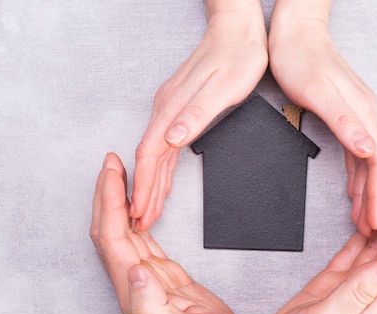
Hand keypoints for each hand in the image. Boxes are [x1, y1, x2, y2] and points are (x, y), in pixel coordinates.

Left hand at [91, 153, 249, 313]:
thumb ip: (152, 305)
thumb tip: (134, 270)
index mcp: (135, 293)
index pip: (112, 238)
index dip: (108, 202)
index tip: (111, 171)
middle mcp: (137, 285)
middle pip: (112, 231)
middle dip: (108, 194)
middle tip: (112, 163)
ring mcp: (151, 282)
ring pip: (127, 234)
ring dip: (120, 203)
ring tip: (122, 176)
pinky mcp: (168, 281)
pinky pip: (146, 243)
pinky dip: (139, 221)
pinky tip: (140, 210)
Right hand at [130, 0, 267, 230]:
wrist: (238, 30)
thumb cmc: (236, 57)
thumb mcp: (223, 88)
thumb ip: (196, 115)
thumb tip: (172, 139)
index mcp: (173, 108)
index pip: (150, 155)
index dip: (143, 186)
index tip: (138, 211)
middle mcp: (166, 109)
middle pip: (148, 159)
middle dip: (143, 192)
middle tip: (140, 220)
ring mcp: (171, 108)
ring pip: (155, 154)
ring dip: (150, 183)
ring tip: (147, 208)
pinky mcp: (179, 108)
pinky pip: (165, 145)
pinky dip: (161, 167)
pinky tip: (162, 179)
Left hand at [268, 0, 376, 235]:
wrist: (295, 32)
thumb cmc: (301, 59)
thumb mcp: (320, 93)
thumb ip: (345, 123)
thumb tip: (369, 150)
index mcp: (364, 113)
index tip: (376, 221)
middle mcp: (366, 115)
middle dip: (376, 200)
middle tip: (371, 229)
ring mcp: (358, 115)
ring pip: (369, 162)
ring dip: (367, 191)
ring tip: (363, 218)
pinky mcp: (347, 115)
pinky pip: (357, 153)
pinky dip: (357, 176)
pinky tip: (353, 189)